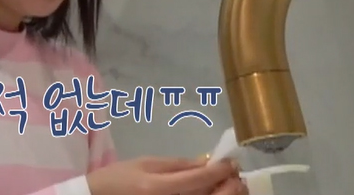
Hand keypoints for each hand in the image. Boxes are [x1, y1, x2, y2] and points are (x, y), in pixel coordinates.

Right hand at [85, 156, 244, 194]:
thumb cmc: (118, 178)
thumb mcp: (145, 163)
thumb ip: (178, 164)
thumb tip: (207, 162)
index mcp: (158, 188)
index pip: (199, 180)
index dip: (220, 170)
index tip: (231, 162)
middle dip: (229, 187)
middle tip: (236, 175)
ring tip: (231, 184)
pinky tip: (215, 193)